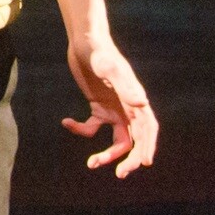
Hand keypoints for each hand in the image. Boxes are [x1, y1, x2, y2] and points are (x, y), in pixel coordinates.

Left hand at [62, 33, 159, 176]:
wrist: (84, 40)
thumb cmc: (99, 51)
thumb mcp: (109, 68)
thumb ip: (125, 86)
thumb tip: (143, 103)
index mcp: (135, 100)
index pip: (148, 129)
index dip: (148, 147)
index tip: (143, 164)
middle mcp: (127, 107)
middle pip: (135, 140)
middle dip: (130, 159)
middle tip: (119, 174)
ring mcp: (113, 108)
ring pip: (117, 140)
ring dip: (107, 154)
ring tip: (91, 163)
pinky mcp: (98, 106)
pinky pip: (93, 126)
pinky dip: (81, 129)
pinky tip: (66, 122)